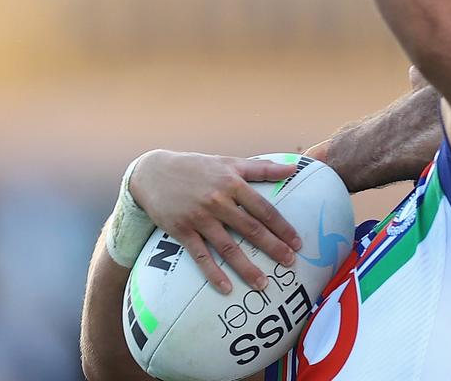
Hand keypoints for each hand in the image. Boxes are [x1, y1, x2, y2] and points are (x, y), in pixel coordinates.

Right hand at [129, 151, 302, 293]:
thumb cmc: (197, 167)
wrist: (153, 172)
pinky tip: (226, 288)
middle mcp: (218, 201)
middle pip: (250, 229)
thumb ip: (262, 168)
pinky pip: (200, 256)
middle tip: (290, 264)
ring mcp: (199, 217)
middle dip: (272, 248)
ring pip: (227, 246)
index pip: (264, 208)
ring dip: (246, 267)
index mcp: (233, 183)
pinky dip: (213, 273)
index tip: (297, 243)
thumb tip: (294, 167)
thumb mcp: (229, 162)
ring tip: (263, 284)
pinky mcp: (181, 230)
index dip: (282, 227)